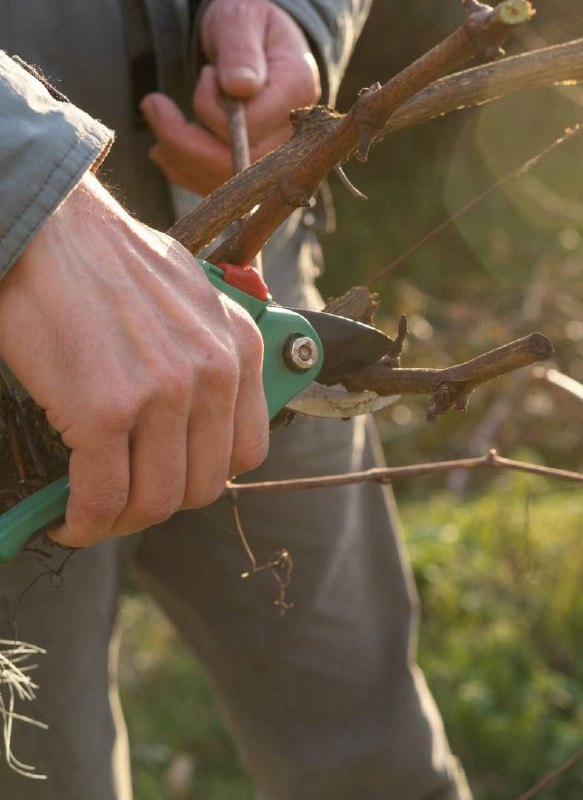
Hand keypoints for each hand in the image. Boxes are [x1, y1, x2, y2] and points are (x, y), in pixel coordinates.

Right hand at [0, 173, 268, 546]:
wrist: (52, 227)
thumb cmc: (114, 262)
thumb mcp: (195, 297)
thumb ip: (215, 350)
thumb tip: (209, 407)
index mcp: (241, 349)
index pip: (247, 452)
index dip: (205, 477)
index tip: (171, 478)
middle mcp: (214, 373)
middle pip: (203, 486)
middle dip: (161, 504)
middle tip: (124, 500)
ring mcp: (163, 393)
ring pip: (156, 501)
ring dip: (121, 520)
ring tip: (94, 511)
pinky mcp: (106, 409)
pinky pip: (104, 496)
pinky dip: (84, 522)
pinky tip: (68, 518)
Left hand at [141, 0, 320, 193]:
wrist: (260, 45)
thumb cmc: (249, 26)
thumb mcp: (242, 18)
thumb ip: (240, 49)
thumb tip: (240, 87)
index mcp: (297, 92)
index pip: (251, 126)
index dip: (214, 110)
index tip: (206, 76)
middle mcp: (293, 134)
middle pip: (236, 165)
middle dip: (184, 141)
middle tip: (152, 104)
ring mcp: (275, 158)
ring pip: (221, 182)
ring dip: (178, 155)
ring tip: (156, 116)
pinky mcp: (255, 172)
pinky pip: (215, 187)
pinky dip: (182, 170)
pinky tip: (164, 146)